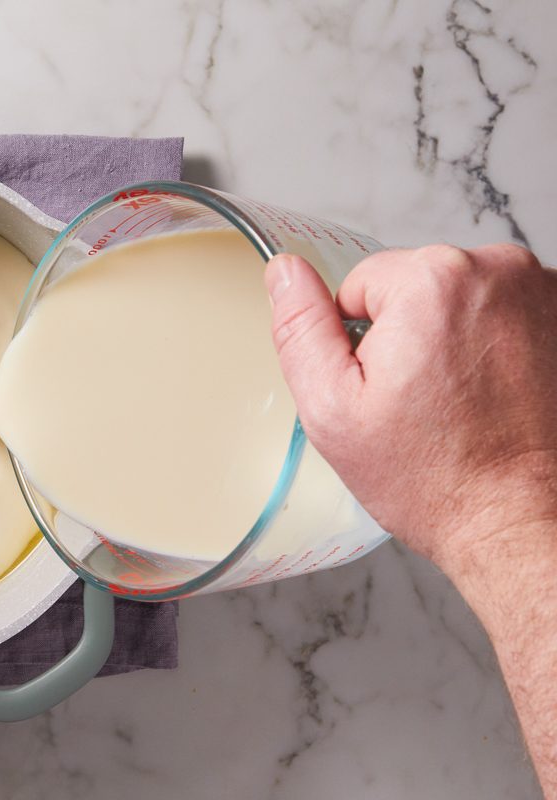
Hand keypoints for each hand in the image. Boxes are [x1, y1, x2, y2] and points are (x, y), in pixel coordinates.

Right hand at [264, 244, 556, 572]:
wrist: (523, 521)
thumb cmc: (434, 478)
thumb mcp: (333, 407)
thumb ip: (301, 327)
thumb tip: (285, 271)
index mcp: (432, 281)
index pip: (362, 284)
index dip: (360, 342)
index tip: (387, 389)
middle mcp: (498, 270)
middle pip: (416, 286)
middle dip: (410, 335)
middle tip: (422, 403)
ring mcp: (544, 291)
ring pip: (461, 300)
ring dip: (454, 340)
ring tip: (462, 402)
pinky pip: (504, 316)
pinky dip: (495, 348)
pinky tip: (495, 396)